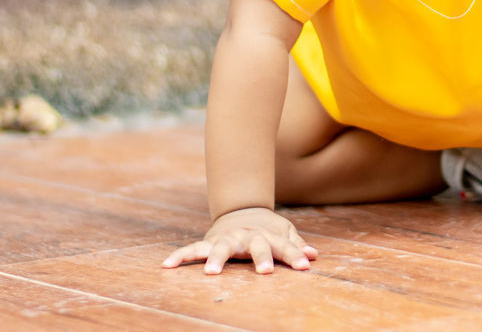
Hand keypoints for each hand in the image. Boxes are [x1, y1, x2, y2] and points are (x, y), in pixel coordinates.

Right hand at [162, 207, 318, 274]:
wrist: (242, 208)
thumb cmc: (267, 228)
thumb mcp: (283, 232)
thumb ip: (295, 244)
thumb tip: (314, 255)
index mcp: (269, 235)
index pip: (285, 246)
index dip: (295, 255)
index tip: (305, 266)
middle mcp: (249, 236)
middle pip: (256, 245)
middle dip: (262, 257)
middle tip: (266, 272)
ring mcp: (228, 238)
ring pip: (222, 246)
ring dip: (217, 258)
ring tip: (210, 272)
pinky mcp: (210, 241)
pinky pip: (193, 249)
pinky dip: (181, 256)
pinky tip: (167, 265)